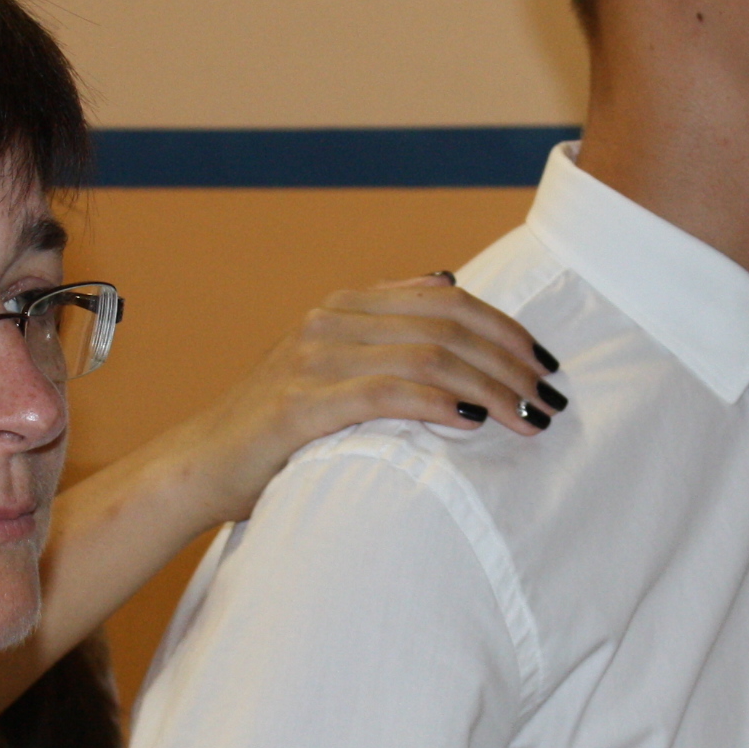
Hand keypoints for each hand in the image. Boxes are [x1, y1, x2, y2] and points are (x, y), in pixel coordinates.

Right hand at [177, 275, 563, 523]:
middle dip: (509, 361)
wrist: (199, 466)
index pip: (448, 300)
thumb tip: (448, 282)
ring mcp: (314, 359)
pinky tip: (473, 420)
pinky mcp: (302, 404)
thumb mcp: (333, 365)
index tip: (545, 362)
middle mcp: (331, 321)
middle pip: (447, 325)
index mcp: (344, 306)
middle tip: (549, 397)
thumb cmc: (276, 429)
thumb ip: (385, 327)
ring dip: (489, 386)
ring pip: (427, 355)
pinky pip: (386, 392)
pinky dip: (438, 402)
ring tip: (527, 417)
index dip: (505, 328)